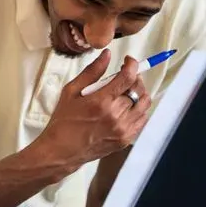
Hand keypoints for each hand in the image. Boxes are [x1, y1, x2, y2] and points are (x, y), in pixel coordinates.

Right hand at [38, 50, 152, 167]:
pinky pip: (142, 120)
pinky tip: (129, 106)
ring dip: (139, 93)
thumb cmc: (63, 121)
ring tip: (128, 90)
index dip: (132, 65)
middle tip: (125, 76)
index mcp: (101, 102)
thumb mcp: (71, 92)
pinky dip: (140, 109)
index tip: (128, 61)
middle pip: (138, 89)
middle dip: (134, 78)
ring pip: (144, 104)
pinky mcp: (125, 139)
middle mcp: (116, 116)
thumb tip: (107, 54)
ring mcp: (122, 129)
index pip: (128, 77)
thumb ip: (92, 72)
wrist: (61, 151)